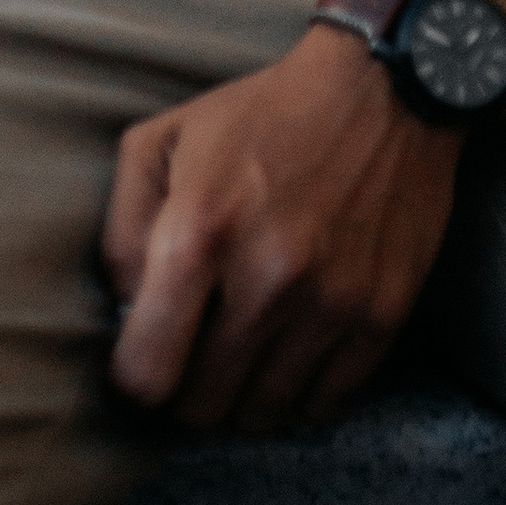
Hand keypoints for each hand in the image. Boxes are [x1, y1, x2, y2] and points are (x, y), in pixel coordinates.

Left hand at [101, 25, 461, 434]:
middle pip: (204, 406)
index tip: (141, 363)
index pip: (149, 370)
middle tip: (192, 356)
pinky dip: (299, 394)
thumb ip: (121, 229)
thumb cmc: (259, 115)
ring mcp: (331, 303)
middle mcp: (268, 278)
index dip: (134, 381)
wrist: (381, 90)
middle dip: (186, 391)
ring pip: (264, 414)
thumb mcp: (163, 139)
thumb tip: (124, 312)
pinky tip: (288, 351)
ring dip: (242, 396)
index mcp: (201, 230)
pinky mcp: (383, 316)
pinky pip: (325, 405)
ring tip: (240, 351)